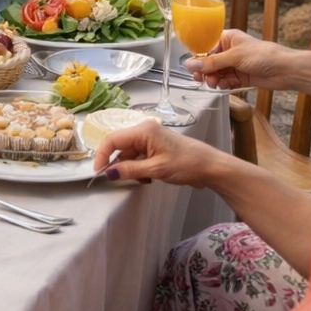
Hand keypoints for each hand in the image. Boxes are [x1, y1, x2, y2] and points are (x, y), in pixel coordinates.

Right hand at [91, 119, 229, 188]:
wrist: (212, 167)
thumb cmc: (187, 164)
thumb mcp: (156, 170)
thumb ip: (130, 170)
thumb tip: (108, 173)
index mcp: (143, 130)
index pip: (113, 140)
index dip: (102, 155)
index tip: (99, 172)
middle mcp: (145, 130)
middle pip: (121, 147)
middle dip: (120, 164)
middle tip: (123, 179)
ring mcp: (151, 138)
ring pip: (130, 154)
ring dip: (132, 168)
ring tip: (144, 179)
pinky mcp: (157, 146)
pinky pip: (140, 156)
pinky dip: (140, 168)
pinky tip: (149, 177)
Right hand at [186, 30, 288, 90]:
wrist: (286, 70)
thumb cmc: (265, 55)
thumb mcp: (234, 57)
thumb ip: (212, 62)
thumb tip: (190, 64)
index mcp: (227, 39)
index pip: (206, 46)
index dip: (198, 56)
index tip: (191, 66)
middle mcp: (230, 51)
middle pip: (209, 61)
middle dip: (205, 70)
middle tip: (200, 78)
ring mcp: (235, 64)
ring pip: (217, 73)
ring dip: (213, 79)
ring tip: (214, 83)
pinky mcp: (241, 77)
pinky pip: (226, 81)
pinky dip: (223, 84)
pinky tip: (223, 85)